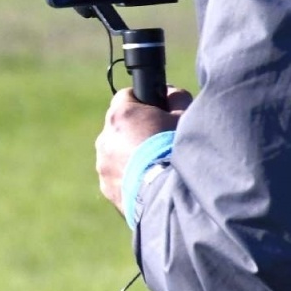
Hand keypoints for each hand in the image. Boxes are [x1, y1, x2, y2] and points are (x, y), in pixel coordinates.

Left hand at [96, 86, 190, 212]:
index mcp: (121, 115)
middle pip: (121, 126)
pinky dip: (130, 176)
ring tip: (158, 166)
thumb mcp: (186, 118)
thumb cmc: (179, 151)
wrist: (171, 196)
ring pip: (116, 152)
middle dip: (138, 130)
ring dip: (132, 155)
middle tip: (162, 142)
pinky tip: (151, 182)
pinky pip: (117, 175)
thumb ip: (177, 99)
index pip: (127, 96)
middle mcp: (106, 137)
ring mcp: (103, 164)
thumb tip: (170, 93)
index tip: (158, 110)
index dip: (144, 101)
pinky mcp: (107, 187)